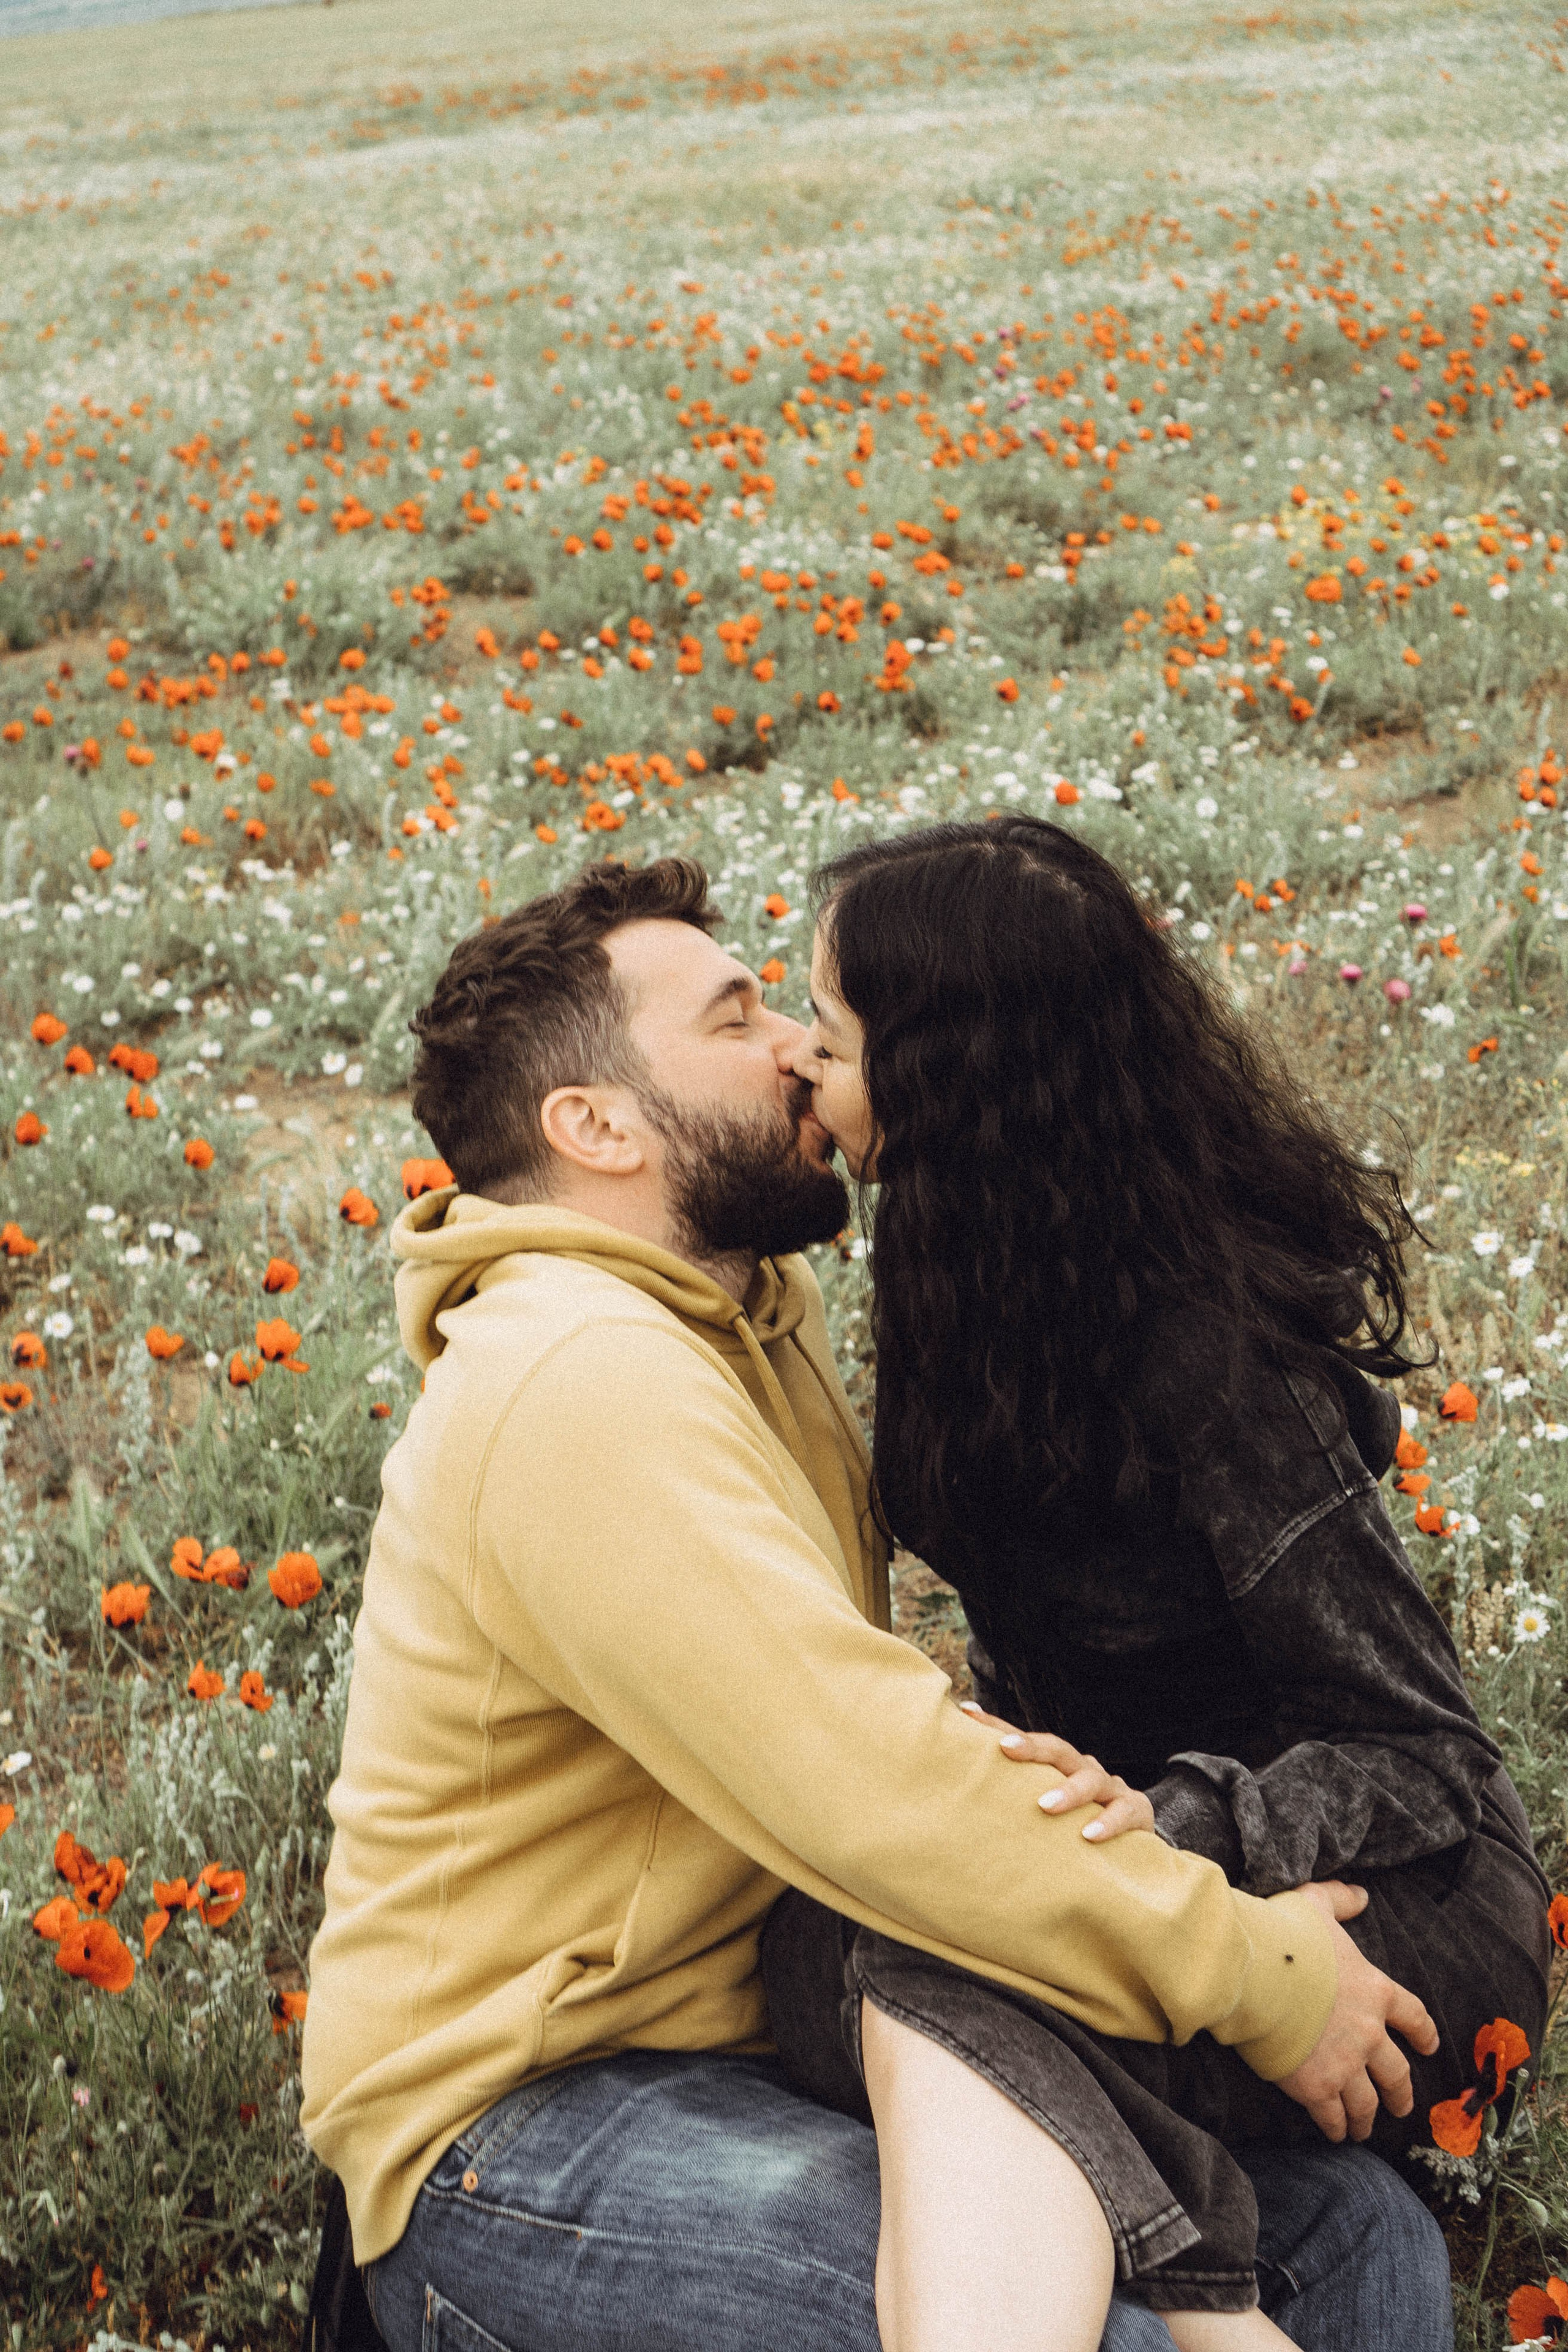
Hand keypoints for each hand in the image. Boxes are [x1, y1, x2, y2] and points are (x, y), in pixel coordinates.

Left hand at [957, 1702, 1156, 1841]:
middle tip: (1004, 1748)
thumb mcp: (1044, 1808)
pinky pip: (1124, 1812)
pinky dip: (1107, 1823)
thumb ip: (1011, 1799)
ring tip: (1045, 1806)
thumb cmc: (1072, 1825)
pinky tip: (1088, 1835)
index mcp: (1057, 1766)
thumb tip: (954, 1793)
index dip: (996, 1726)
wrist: (1131, 1843)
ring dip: (1068, 1792)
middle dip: (1030, 1746)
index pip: (1026, 1741)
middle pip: (1057, 1749)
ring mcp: (1110, 1788)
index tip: (966, 1712)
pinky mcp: (1136, 1811)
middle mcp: (1082, 1768)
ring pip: (1090, 1780)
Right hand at [1274, 1880, 1439, 2143]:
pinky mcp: (1316, 2087)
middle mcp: (1369, 2034)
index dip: (1423, 2032)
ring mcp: (1345, 2064)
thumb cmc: (1285, 1936)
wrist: (1256, 1973)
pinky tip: (1333, 2133)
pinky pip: (1332, 2116)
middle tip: (1402, 2106)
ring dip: (1367, 2118)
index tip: (1428, 2046)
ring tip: (1362, 2129)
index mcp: (1375, 1991)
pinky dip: (1335, 2127)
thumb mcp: (1315, 1904)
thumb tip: (1361, 1893)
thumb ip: (1340, 1899)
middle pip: (1397, 2072)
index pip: (1412, 2016)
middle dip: (1401, 2093)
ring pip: (1367, 2102)